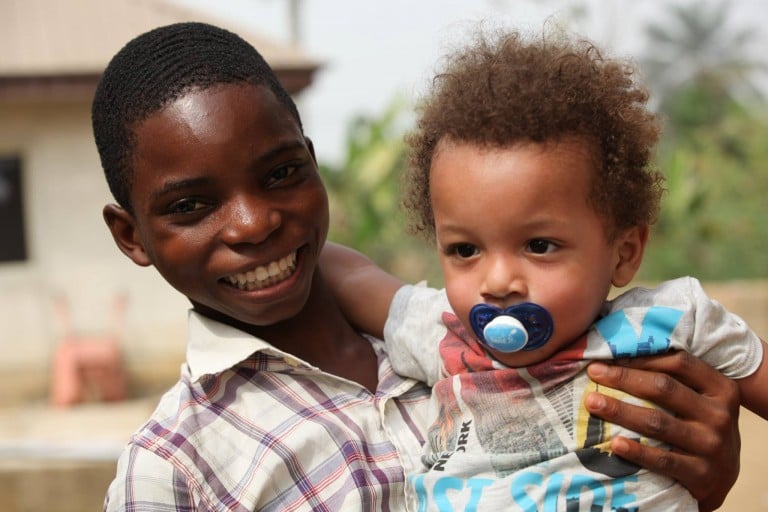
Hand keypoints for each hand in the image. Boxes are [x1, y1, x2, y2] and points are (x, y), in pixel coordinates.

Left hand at [585, 351, 740, 511]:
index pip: (679, 363)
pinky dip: (637, 451)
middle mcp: (720, 415)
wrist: (723, 477)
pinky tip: (615, 443)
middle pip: (664, 388)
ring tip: (592, 402)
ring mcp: (712, 446)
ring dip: (620, 411)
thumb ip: (675, 378)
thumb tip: (621, 355)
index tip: (609, 357)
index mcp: (721, 388)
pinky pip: (663, 460)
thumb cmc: (701, 426)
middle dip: (623, 378)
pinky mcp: (702, 474)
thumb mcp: (701, 399)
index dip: (643, 357)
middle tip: (593, 373)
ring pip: (658, 422)